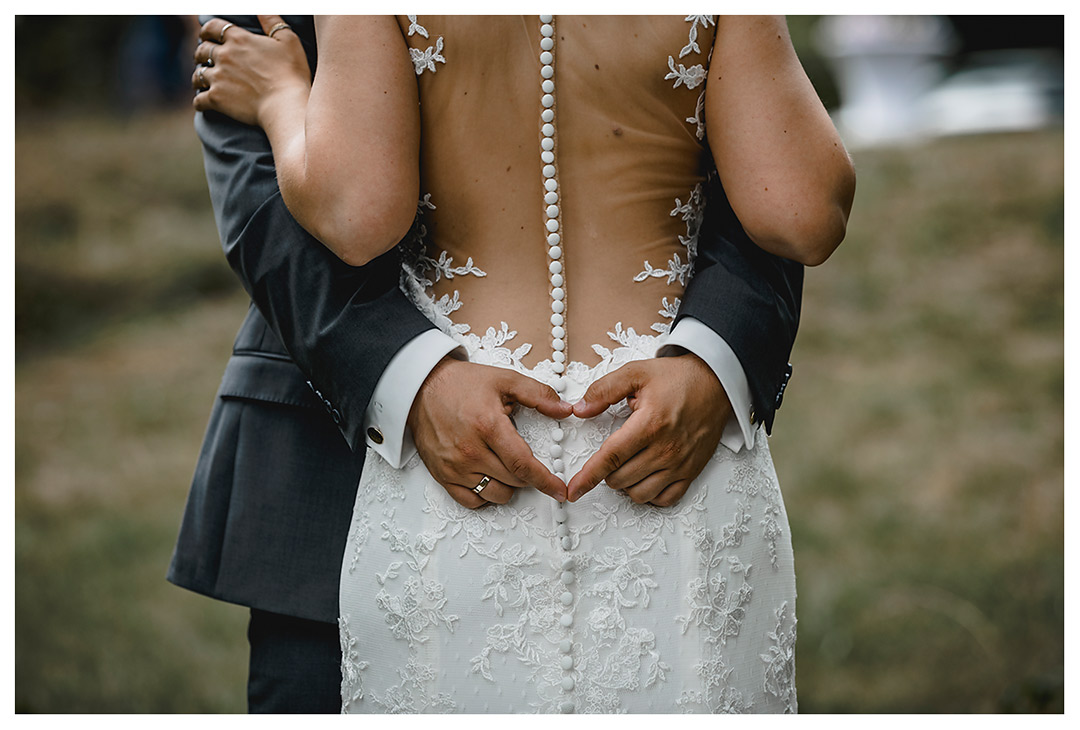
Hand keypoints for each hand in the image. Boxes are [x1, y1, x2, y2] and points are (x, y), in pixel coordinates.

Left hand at [192, 15, 310, 126]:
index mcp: (238, 39)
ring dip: (198, 77)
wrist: (286, 106)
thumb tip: (261, 8)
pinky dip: (199, 101)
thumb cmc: (291, 74)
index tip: (207, 35)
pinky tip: (203, 103)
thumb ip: (271, 20)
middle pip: (201, 50)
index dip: (207, 30)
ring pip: (197, 75)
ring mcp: (218, 78)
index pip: (212, 27)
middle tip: (205, 58)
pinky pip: (198, 100)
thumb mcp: (288, 40)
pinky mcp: (217, 99)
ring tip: (202, 81)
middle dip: (202, 53)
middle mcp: (224, 56)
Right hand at [408, 357, 573, 508]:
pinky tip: (490, 479)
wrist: (422, 387)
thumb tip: (565, 410)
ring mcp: (454, 466)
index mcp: (488, 426)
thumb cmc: (463, 383)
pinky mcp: (442, 475)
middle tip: (523, 457)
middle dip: (527, 475)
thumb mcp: (505, 380)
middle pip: (513, 481)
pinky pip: (471, 500)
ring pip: (496, 494)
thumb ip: (538, 395)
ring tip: (505, 465)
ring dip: (509, 486)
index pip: (523, 464)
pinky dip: (486, 495)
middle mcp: (470, 451)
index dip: (545, 481)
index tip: (559, 491)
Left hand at [566, 353, 730, 505]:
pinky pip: (665, 499)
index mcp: (650, 424)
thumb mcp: (637, 372)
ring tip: (627, 465)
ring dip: (625, 485)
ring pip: (640, 494)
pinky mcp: (692, 471)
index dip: (588, 476)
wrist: (716, 382)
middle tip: (612, 453)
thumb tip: (579, 410)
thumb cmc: (676, 378)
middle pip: (621, 479)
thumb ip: (604, 390)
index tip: (574, 490)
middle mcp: (666, 449)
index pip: (611, 457)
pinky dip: (650, 494)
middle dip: (607, 472)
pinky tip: (645, 478)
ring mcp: (680, 463)